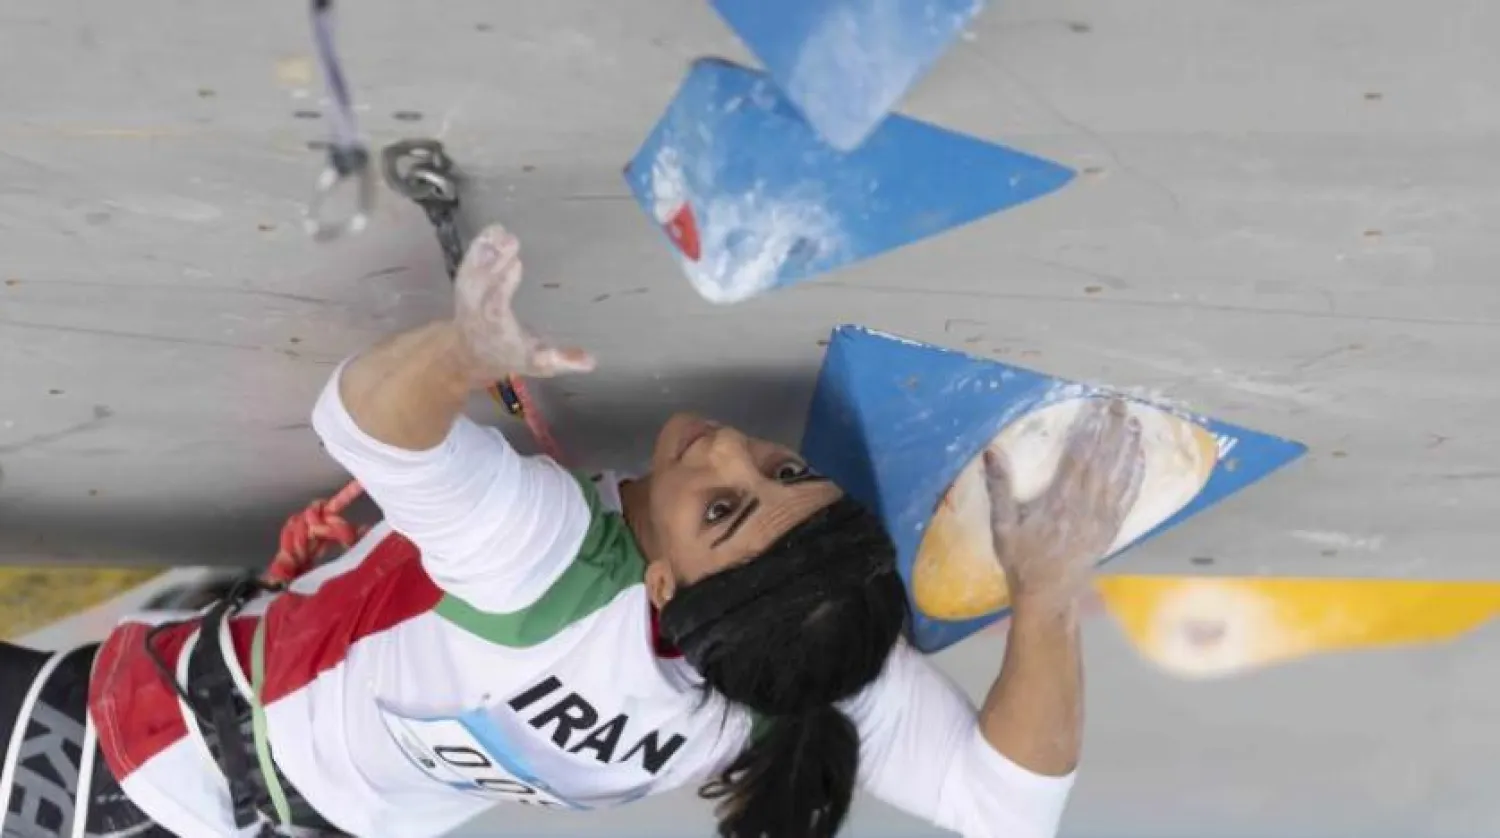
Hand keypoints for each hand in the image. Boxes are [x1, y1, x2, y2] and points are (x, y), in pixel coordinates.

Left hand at [452, 224, 595, 382]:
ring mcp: (468, 295)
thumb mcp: (537, 363)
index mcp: (495, 327)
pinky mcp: (466, 283)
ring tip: (500, 231)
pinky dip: (479, 246)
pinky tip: (493, 230)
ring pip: (474, 270)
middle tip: (511, 240)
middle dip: (494, 261)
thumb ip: (562, 360)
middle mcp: (477, 310)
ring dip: (485, 250)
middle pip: (481, 283)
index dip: (503, 284)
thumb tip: (591, 361)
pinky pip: (469, 263)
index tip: (515, 264)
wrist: (470, 353)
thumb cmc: (509, 354)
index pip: (495, 305)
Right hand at [983, 398, 1144, 611]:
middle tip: (1119, 403)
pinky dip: (1136, 475)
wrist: (1047, 594)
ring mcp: (1102, 518)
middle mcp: (1086, 507)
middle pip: (1103, 460)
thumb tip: (991, 452)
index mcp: (1059, 502)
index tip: (1095, 407)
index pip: (1078, 457)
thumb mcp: (1002, 526)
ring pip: (1119, 475)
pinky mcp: (1111, 528)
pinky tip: (1140, 457)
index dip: (1088, 430)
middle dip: (1111, 429)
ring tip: (1133, 421)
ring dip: (1127, 446)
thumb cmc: (1021, 559)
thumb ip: (999, 488)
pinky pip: (1128, 497)